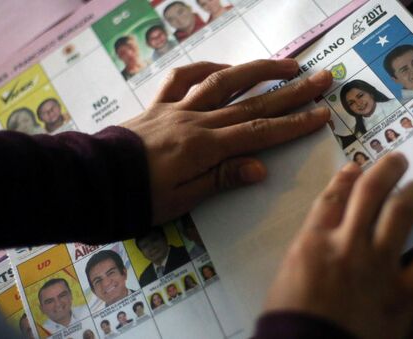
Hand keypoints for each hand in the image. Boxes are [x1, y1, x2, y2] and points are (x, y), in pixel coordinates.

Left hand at [123, 59, 332, 224]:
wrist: (91, 182)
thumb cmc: (136, 198)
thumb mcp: (182, 199)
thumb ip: (221, 179)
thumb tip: (260, 167)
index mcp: (205, 147)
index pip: (259, 131)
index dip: (294, 123)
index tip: (322, 113)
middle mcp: (196, 120)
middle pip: (252, 101)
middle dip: (290, 91)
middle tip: (320, 78)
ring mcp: (176, 108)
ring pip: (224, 81)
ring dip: (258, 70)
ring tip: (286, 65)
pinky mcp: (158, 104)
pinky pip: (183, 79)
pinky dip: (205, 69)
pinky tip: (223, 68)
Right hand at [264, 153, 412, 338]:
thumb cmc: (290, 324)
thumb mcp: (286, 280)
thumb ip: (306, 254)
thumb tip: (320, 241)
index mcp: (315, 241)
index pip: (334, 197)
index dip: (346, 177)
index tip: (356, 167)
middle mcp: (348, 244)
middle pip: (370, 193)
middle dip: (386, 171)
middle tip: (398, 161)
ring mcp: (378, 266)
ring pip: (402, 214)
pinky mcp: (403, 294)